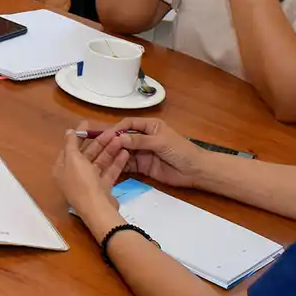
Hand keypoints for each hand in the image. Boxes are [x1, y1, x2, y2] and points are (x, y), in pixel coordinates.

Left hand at [53, 126, 125, 233]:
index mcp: (63, 168)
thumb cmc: (81, 182)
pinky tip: (125, 152)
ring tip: (122, 139)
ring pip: (100, 162)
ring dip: (110, 150)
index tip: (89, 123)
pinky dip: (116, 162)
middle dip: (100, 142)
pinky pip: (109, 172)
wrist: (98, 209)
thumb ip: (71, 144)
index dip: (79, 135)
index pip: (71, 148)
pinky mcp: (103, 188)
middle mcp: (75, 175)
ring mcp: (89, 182)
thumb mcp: (73, 159)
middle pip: (87, 154)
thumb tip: (69, 131)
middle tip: (113, 131)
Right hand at [83, 117, 208, 189]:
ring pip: (124, 151)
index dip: (117, 128)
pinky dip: (119, 165)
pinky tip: (110, 167)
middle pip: (124, 138)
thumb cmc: (181, 151)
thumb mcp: (160, 142)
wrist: (195, 171)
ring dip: (115, 154)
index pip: (129, 124)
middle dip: (113, 141)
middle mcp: (144, 138)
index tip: (106, 135)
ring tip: (103, 158)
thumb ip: (140, 141)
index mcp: (150, 126)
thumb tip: (119, 138)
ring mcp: (143, 152)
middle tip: (99, 148)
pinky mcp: (143, 166)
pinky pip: (128, 164)